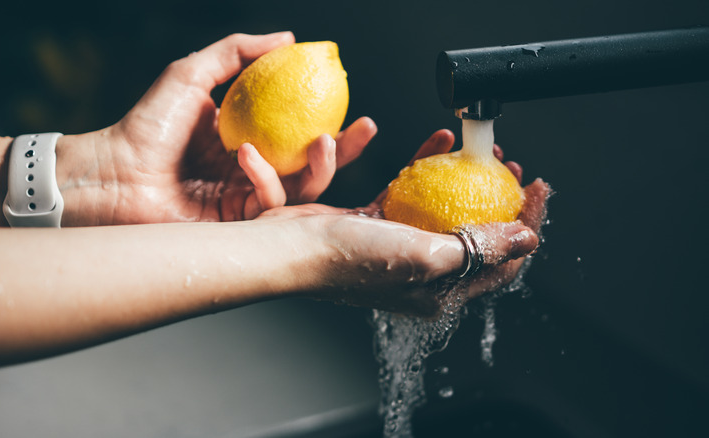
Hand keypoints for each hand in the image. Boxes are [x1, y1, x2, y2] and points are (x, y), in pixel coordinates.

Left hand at [63, 32, 375, 224]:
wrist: (111, 172)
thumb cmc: (146, 123)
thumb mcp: (192, 73)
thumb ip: (238, 51)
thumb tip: (289, 38)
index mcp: (248, 141)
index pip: (299, 134)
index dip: (332, 121)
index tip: (355, 103)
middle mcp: (251, 173)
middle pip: (311, 168)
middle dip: (344, 152)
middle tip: (364, 129)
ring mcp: (245, 201)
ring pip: (301, 193)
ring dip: (318, 168)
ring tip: (320, 141)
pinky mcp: (237, 226)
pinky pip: (269, 204)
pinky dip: (266, 179)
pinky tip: (247, 158)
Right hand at [257, 129, 549, 315]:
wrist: (290, 248)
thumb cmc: (349, 260)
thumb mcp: (425, 256)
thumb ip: (479, 248)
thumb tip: (527, 241)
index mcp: (442, 292)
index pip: (501, 262)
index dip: (526, 225)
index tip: (536, 188)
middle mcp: (424, 274)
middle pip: (477, 234)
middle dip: (500, 200)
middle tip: (510, 167)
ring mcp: (400, 248)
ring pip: (446, 210)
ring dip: (465, 180)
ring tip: (480, 152)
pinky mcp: (378, 225)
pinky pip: (412, 194)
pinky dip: (426, 170)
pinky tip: (436, 144)